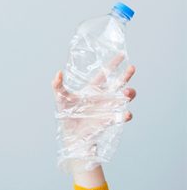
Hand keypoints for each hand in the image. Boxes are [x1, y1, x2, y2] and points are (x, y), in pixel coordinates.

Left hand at [52, 61, 136, 183]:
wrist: (70, 134)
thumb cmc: (66, 114)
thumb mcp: (60, 97)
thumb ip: (58, 85)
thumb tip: (58, 73)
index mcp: (92, 89)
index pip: (104, 74)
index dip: (113, 65)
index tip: (123, 55)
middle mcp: (102, 97)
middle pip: (117, 84)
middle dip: (125, 77)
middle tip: (132, 68)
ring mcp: (107, 108)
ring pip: (122, 99)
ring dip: (127, 95)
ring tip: (128, 92)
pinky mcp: (107, 121)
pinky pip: (118, 117)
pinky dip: (124, 116)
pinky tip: (127, 114)